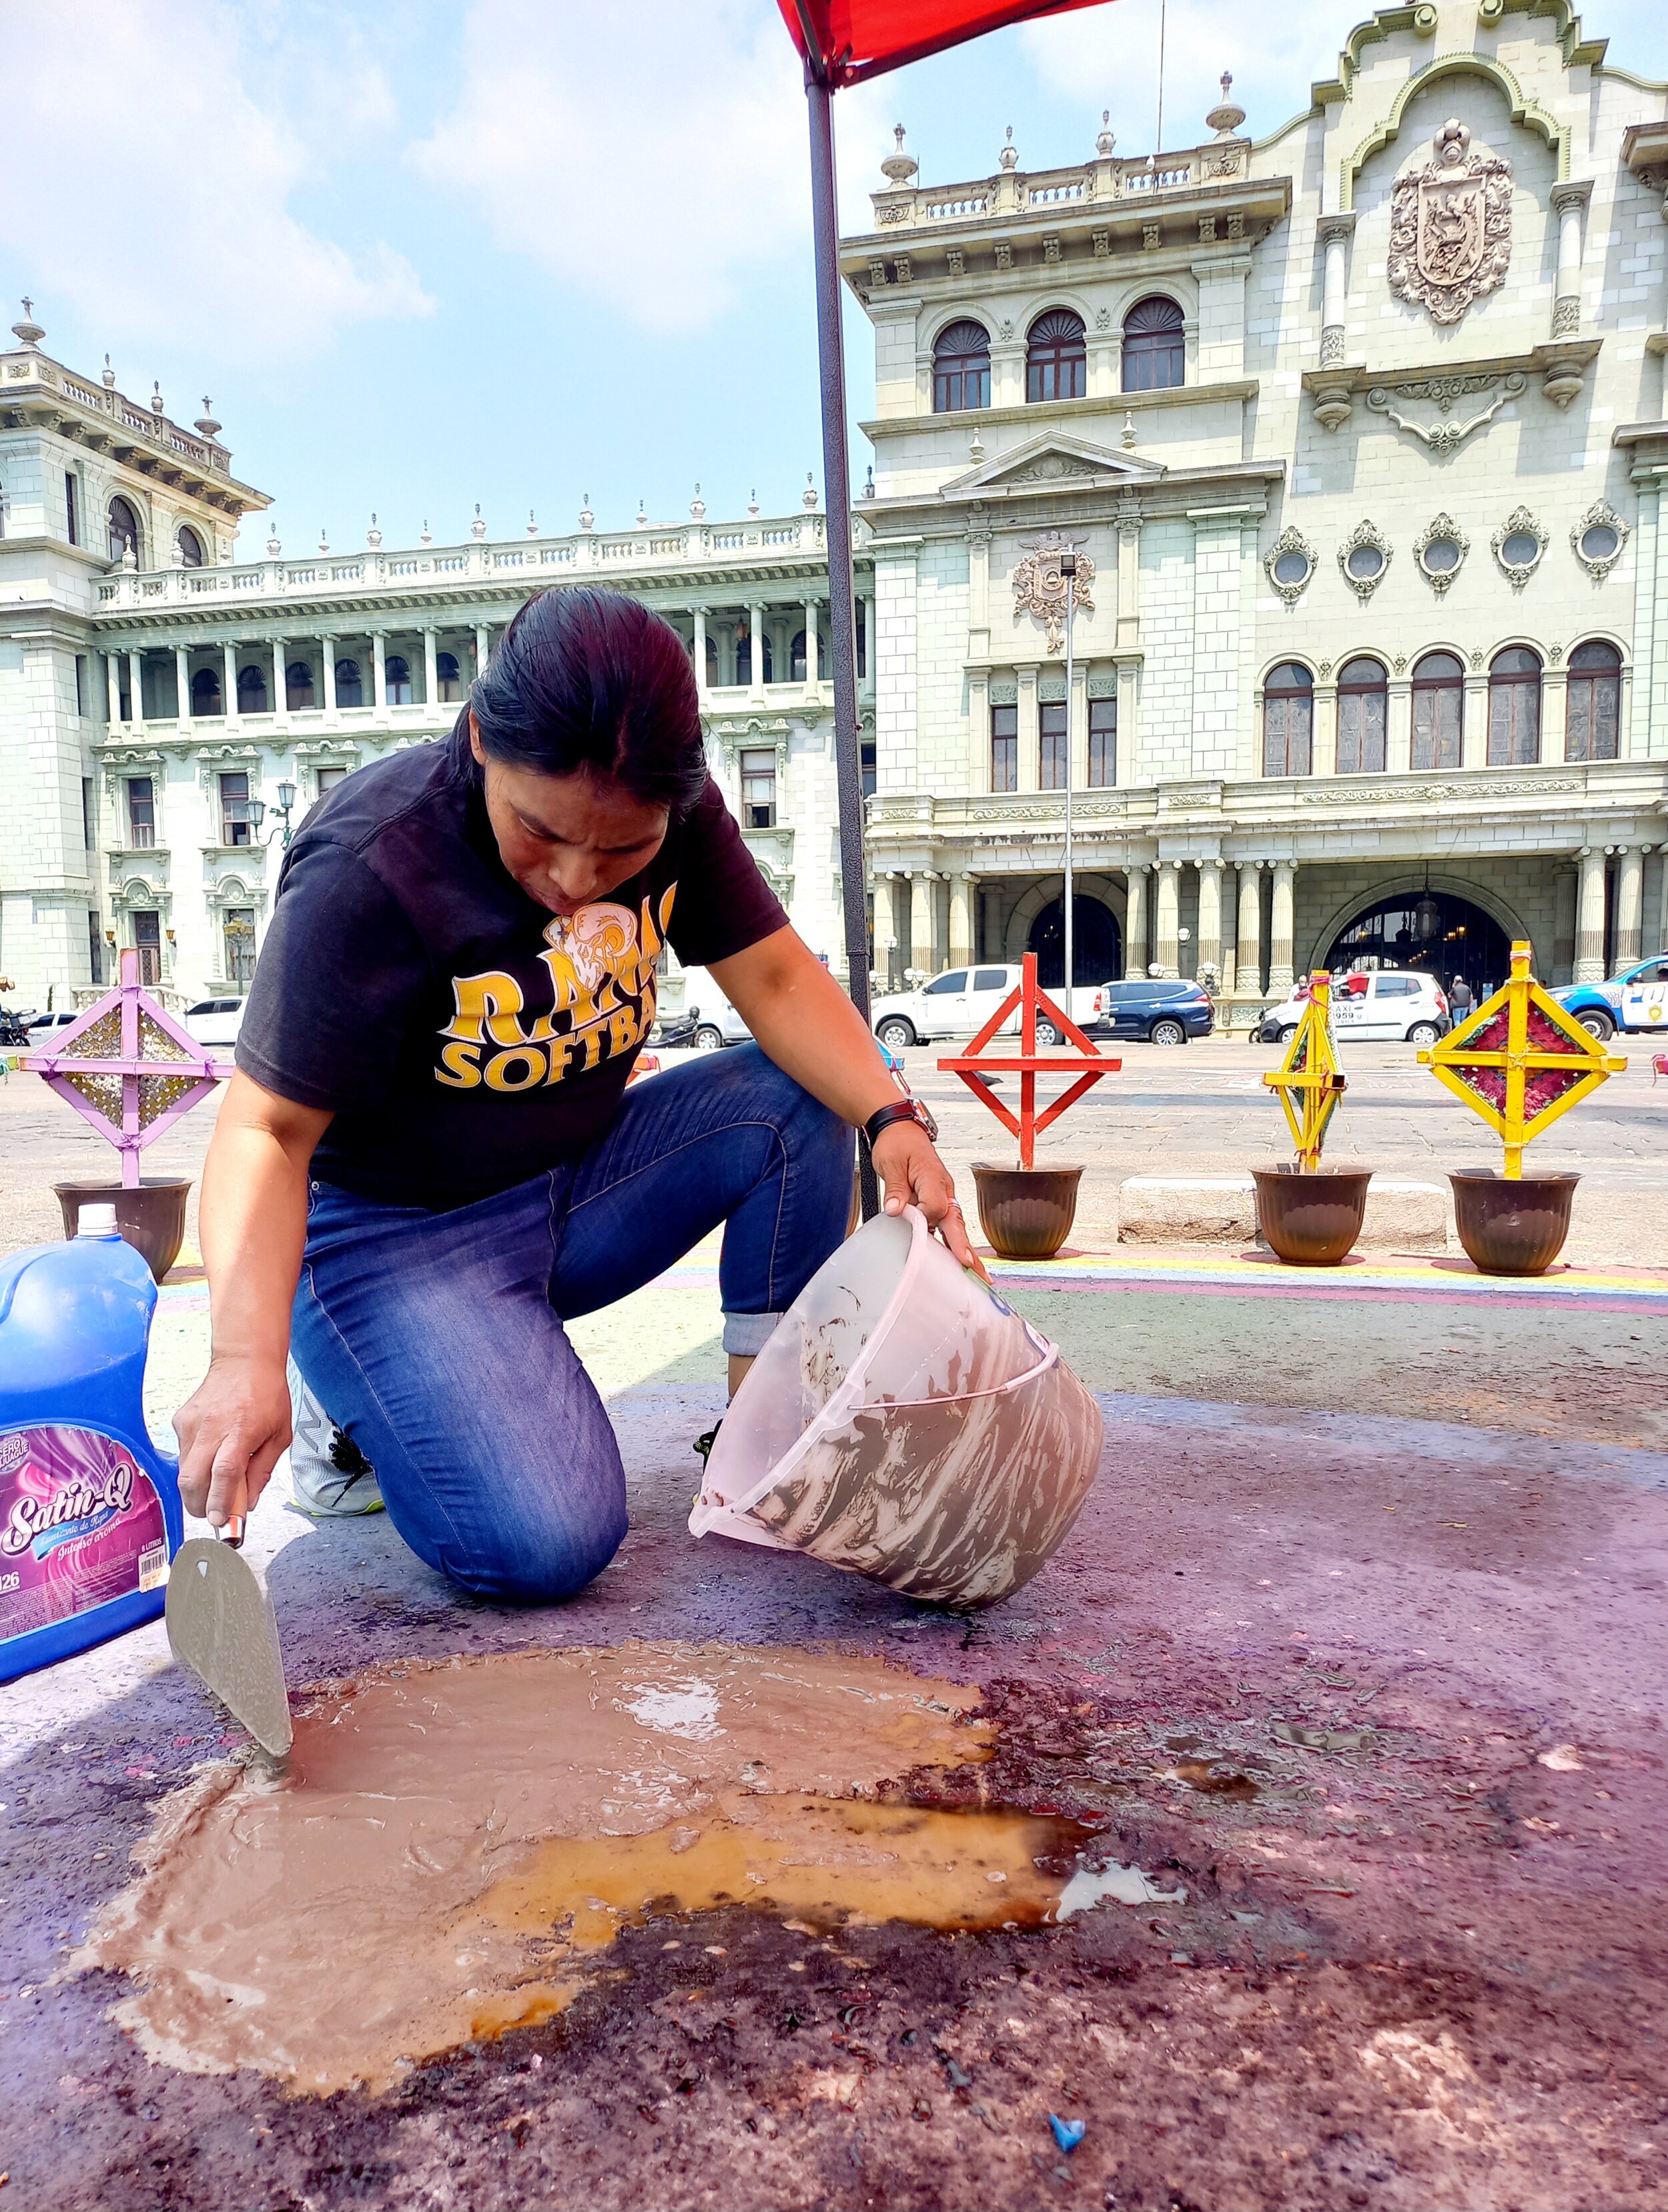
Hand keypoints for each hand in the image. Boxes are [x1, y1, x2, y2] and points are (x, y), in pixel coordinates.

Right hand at [174, 1355, 291, 1526]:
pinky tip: (211, 1452)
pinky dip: (195, 1465)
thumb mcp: (279, 1435)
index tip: (220, 1521)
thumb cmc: (267, 1396)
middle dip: (199, 1505)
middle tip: (214, 1512)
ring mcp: (191, 1423)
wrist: (244, 1360)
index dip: (220, 1500)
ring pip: (183, 1471)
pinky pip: (182, 1454)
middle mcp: (211, 1427)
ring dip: (197, 1488)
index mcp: (241, 1429)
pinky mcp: (179, 1421)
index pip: (224, 1472)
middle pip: (192, 1479)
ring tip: (216, 1481)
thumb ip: (262, 1472)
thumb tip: (246, 1504)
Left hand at [869, 1122, 987, 1278]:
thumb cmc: (897, 1143)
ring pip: (955, 1225)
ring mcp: (943, 1195)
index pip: (936, 1205)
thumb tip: (895, 1211)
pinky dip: (950, 1242)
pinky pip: (946, 1224)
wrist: (900, 1130)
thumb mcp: (890, 1163)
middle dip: (965, 1247)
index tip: (915, 1228)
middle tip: (975, 1269)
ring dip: (963, 1248)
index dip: (926, 1219)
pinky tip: (952, 1261)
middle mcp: (943, 1188)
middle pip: (956, 1221)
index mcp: (933, 1177)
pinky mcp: (938, 1201)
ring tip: (975, 1272)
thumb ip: (895, 1189)